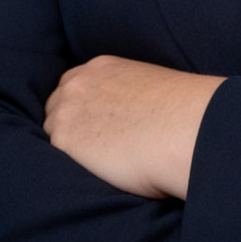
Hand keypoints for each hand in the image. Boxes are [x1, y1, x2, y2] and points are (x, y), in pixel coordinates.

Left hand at [43, 56, 223, 200]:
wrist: (187, 129)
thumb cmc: (183, 114)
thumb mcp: (150, 88)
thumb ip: (126, 95)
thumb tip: (129, 118)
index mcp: (101, 67)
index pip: (74, 86)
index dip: (81, 108)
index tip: (94, 125)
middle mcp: (78, 83)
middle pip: (56, 107)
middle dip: (70, 126)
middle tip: (93, 149)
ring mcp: (66, 110)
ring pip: (53, 134)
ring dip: (70, 149)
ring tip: (98, 166)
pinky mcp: (63, 140)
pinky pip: (56, 158)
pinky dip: (72, 167)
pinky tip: (95, 174)